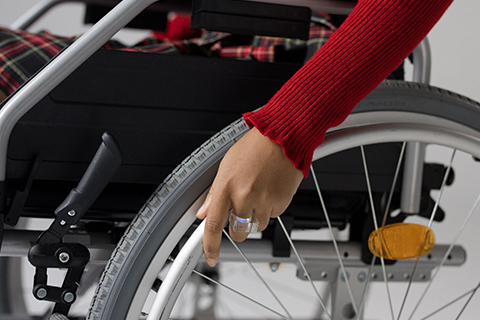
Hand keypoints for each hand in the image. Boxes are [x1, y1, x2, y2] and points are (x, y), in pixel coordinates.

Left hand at [196, 127, 302, 266]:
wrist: (284, 137)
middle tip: (241, 211)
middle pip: (237, 232)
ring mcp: (264, 201)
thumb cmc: (255, 147)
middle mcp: (244, 196)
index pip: (213, 224)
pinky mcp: (281, 203)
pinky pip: (273, 215)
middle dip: (237, 228)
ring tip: (259, 191)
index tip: (211, 257)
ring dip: (256, 216)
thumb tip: (203, 212)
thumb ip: (214, 192)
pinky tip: (270, 189)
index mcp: (226, 186)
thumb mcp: (226, 166)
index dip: (210, 246)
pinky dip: (271, 207)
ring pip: (257, 225)